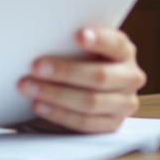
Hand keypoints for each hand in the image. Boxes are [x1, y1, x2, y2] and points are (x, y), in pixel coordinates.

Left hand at [17, 27, 145, 133]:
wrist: (85, 89)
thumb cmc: (79, 60)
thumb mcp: (81, 48)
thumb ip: (71, 42)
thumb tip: (40, 35)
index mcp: (124, 52)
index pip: (116, 44)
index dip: (100, 40)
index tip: (79, 35)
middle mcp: (130, 77)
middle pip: (100, 76)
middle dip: (65, 72)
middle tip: (36, 67)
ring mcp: (124, 103)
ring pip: (90, 102)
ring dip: (56, 95)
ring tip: (29, 87)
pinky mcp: (113, 124)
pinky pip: (85, 123)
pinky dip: (59, 114)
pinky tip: (40, 105)